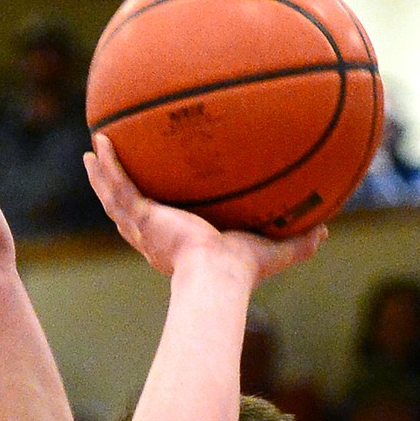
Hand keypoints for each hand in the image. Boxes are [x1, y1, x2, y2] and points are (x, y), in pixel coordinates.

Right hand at [85, 133, 324, 285]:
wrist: (218, 278)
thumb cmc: (241, 273)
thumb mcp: (274, 250)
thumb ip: (298, 241)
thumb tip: (327, 231)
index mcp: (178, 245)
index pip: (161, 226)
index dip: (152, 212)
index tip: (151, 199)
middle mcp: (156, 237)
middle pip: (128, 211)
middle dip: (117, 191)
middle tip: (110, 169)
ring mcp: (145, 228)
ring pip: (115, 198)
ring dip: (102, 176)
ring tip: (92, 151)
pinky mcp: (142, 218)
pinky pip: (120, 187)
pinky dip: (109, 166)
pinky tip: (100, 142)